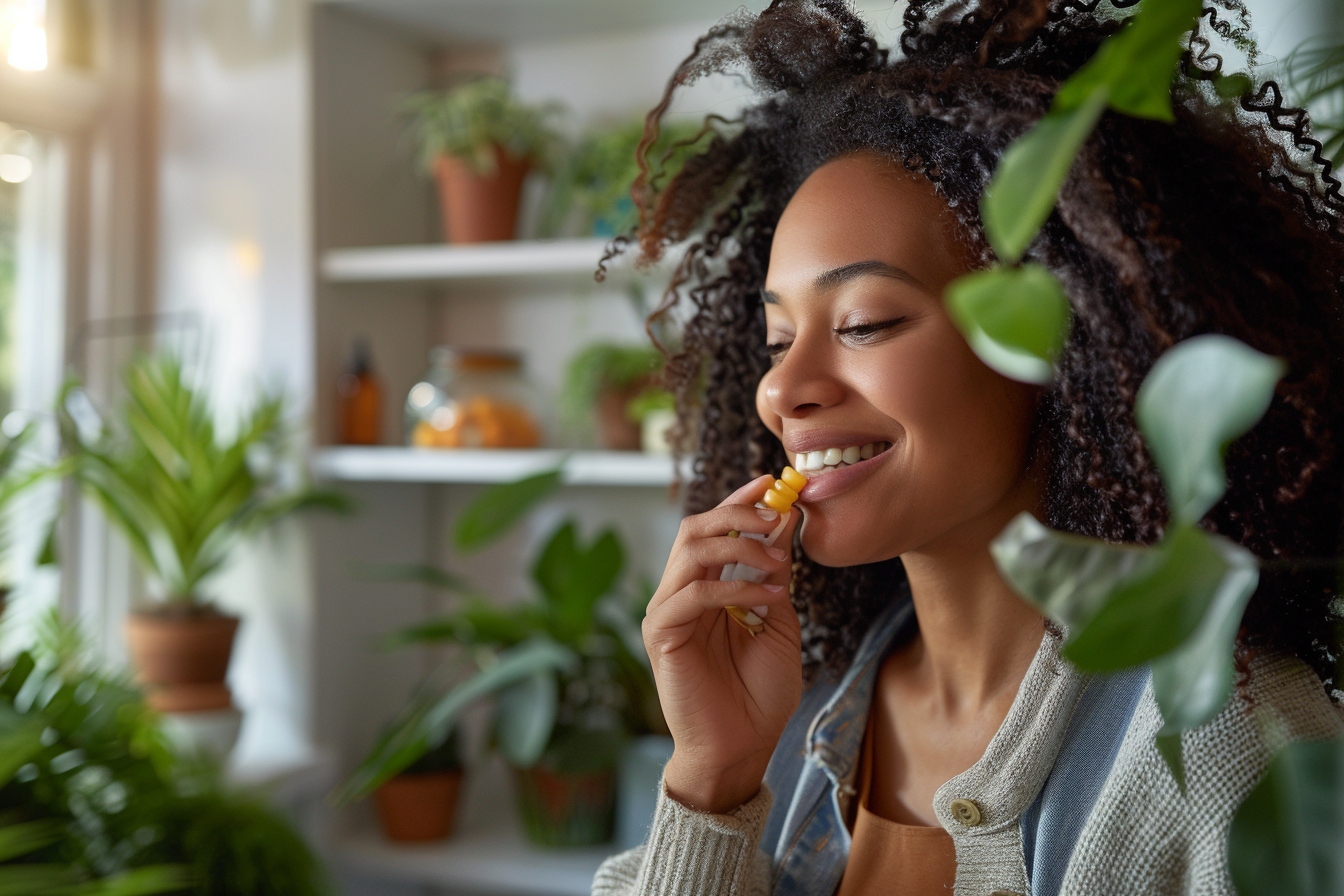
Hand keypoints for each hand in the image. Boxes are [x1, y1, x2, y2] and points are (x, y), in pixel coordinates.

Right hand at [643, 475, 802, 813]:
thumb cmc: (759, 692)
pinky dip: (734, 588)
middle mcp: (680, 594)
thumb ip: (773, 576)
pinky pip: (692, 595)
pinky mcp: (661, 636)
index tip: (772, 482)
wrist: (743, 747)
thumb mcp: (777, 621)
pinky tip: (767, 598)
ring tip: (776, 564)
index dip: (739, 501)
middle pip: (695, 530)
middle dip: (736, 513)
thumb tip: (783, 522)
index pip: (714, 530)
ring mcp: (667, 613)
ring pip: (689, 553)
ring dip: (738, 547)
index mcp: (706, 588)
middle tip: (776, 514)